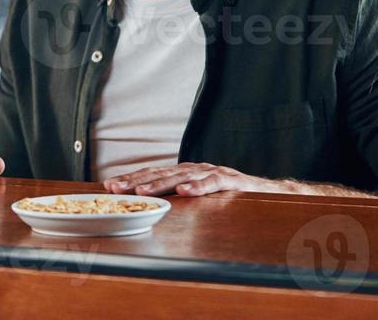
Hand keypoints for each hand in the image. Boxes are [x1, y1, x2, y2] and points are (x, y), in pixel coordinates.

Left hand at [104, 162, 270, 197]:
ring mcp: (212, 172)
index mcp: (185, 172)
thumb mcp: (199, 197)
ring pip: (182, 177)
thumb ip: (177, 198)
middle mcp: (195, 169)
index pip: (153, 173)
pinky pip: (212, 183)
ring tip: (141, 191)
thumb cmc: (229, 197)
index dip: (132, 178)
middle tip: (115, 188)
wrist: (268, 193)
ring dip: (160, 184)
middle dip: (136, 180)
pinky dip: (198, 187)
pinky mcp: (231, 181)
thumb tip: (148, 210)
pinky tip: (185, 191)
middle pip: (161, 172)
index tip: (109, 186)